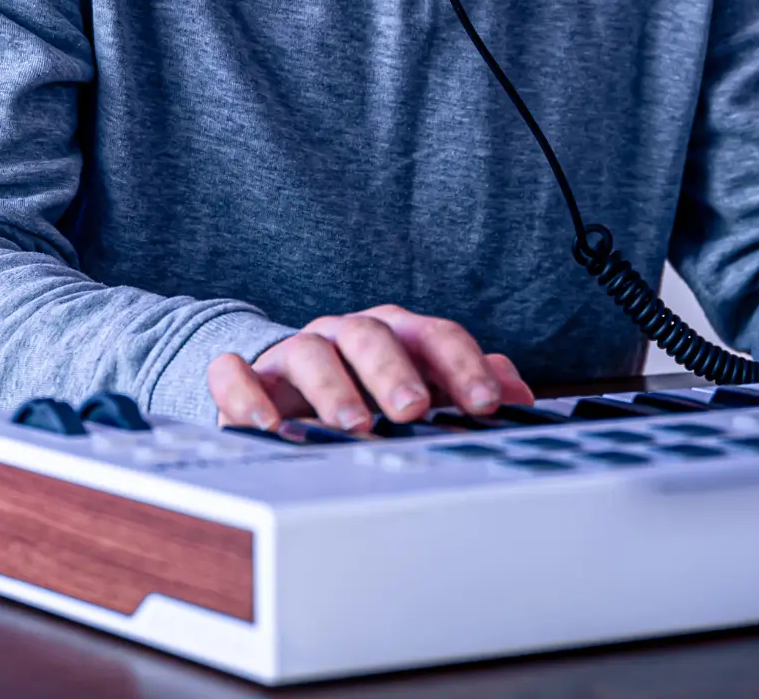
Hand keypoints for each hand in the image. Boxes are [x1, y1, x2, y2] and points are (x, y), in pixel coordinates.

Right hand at [207, 305, 533, 432]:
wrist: (285, 382)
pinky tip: (267, 426)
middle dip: (396, 372)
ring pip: (311, 351)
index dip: (464, 367)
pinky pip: (237, 374)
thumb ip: (468, 384)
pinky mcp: (249, 378)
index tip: (487, 403)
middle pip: (373, 336)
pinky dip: (247, 394)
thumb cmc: (367, 384)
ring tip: (354, 427)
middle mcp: (348, 333)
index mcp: (397, 332)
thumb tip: (521, 393)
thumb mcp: (422, 383)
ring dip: (333, 388)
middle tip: (414, 409)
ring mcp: (296, 351)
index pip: (436, 336)